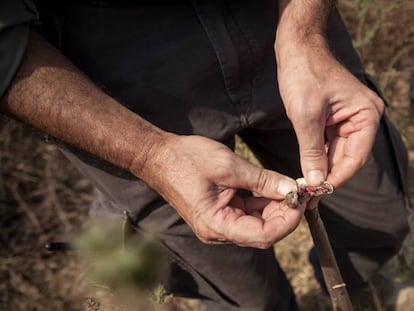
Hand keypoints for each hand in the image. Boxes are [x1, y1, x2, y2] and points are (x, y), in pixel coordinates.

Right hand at [136, 135, 301, 247]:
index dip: (287, 221)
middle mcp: (218, 231)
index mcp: (217, 225)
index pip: (263, 235)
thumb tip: (292, 188)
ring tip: (290, 188)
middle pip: (262, 233)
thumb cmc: (187, 160)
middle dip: (284, 214)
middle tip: (300, 191)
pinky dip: (262, 204)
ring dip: (275, 208)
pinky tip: (274, 189)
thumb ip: (262, 180)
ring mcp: (218, 224)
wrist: (159, 157)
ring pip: (257, 224)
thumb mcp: (228, 167)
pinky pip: (247, 214)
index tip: (301, 199)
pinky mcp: (219, 214)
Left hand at [276, 41, 383, 186]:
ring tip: (306, 185)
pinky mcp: (336, 117)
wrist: (297, 49)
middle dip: (329, 175)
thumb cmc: (304, 75)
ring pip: (338, 151)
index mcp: (366, 115)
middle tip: (310, 194)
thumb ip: (312, 150)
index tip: (319, 193)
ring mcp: (350, 117)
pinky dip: (319, 154)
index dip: (337, 178)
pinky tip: (308, 167)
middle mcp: (363, 117)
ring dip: (323, 167)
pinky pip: (330, 142)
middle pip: (348, 156)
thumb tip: (315, 181)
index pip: (355, 157)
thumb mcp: (306, 116)